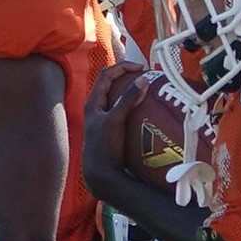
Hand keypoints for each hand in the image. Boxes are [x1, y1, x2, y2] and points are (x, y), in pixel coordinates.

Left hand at [82, 61, 144, 198]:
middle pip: (111, 83)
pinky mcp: (111, 129)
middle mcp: (96, 108)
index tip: (142, 67)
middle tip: (146, 75)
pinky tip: (145, 110)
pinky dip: (133, 105)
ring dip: (130, 90)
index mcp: (93, 102)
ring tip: (147, 89)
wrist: (101, 174)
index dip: (123, 67)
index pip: (106, 74)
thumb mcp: (116, 120)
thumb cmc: (105, 147)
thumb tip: (143, 79)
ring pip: (117, 97)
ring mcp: (103, 119)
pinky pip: (122, 110)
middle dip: (128, 76)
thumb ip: (127, 99)